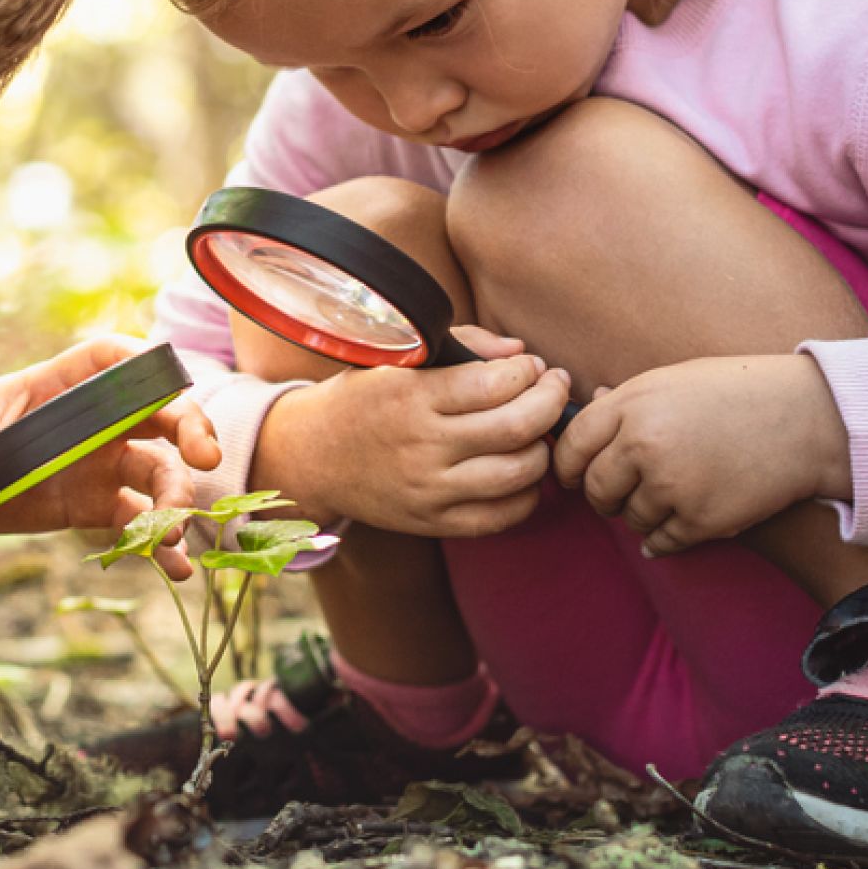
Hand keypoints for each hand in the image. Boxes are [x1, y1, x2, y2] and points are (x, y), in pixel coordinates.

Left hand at [0, 335, 220, 579]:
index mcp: (65, 382)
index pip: (116, 359)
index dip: (148, 364)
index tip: (173, 379)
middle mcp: (98, 419)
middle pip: (160, 414)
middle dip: (190, 430)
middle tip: (204, 459)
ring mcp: (104, 463)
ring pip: (158, 474)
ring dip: (176, 500)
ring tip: (173, 534)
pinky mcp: (97, 506)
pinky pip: (138, 524)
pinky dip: (160, 547)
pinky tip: (178, 570)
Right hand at [253, 326, 572, 536]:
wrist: (313, 457)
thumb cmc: (364, 397)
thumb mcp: (398, 357)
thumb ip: (465, 345)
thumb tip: (521, 353)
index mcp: (412, 396)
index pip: (497, 382)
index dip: (531, 371)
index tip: (533, 366)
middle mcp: (422, 446)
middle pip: (518, 427)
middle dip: (552, 402)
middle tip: (555, 390)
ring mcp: (429, 490)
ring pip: (520, 473)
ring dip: (544, 447)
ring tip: (537, 431)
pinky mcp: (433, 523)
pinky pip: (503, 516)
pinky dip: (528, 493)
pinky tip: (521, 471)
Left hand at [551, 353, 851, 555]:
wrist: (808, 420)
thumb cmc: (740, 394)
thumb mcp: (675, 380)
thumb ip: (628, 400)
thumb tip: (588, 404)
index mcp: (633, 404)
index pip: (571, 445)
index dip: (566, 465)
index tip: (572, 475)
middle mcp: (644, 445)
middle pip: (595, 488)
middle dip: (603, 495)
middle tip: (619, 493)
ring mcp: (671, 486)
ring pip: (629, 518)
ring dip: (641, 514)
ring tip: (672, 494)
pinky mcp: (700, 521)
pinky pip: (661, 542)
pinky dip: (664, 538)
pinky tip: (680, 521)